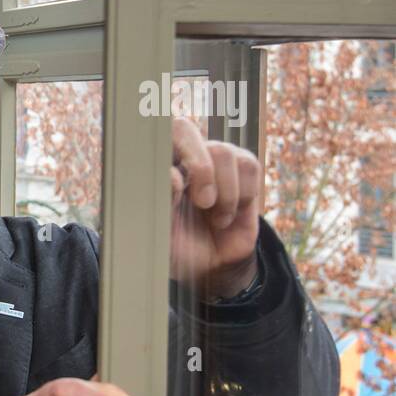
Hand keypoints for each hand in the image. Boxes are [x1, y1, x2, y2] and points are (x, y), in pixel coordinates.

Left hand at [170, 118, 260, 298]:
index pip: (147, 137)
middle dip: (199, 167)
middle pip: (185, 129)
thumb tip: (173, 175)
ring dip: (223, 193)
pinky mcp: (242, 169)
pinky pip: (249, 166)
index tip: (175, 186)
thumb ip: (162, 202)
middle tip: (203, 202)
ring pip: (222, 151)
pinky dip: (242, 195)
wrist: (209, 266)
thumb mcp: (161, 232)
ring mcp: (212, 159)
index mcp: (152, 168)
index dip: (162, 156)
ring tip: (215, 218)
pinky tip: (229, 214)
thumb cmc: (176, 246)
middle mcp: (180, 157)